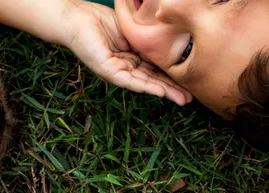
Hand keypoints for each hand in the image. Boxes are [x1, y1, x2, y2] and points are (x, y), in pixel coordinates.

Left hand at [59, 1, 192, 104]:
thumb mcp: (133, 31)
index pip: (156, 69)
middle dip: (173, 89)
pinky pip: (129, 80)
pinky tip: (160, 92)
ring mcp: (117, 71)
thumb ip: (148, 41)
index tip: (191, 82)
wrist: (77, 17)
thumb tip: (171, 45)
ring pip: (144, 83)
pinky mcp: (108, 70)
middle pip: (153, 79)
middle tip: (191, 98)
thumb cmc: (101, 20)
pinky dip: (145, 86)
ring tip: (181, 99)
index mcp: (132, 58)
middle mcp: (126, 67)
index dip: (173, 76)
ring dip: (164, 92)